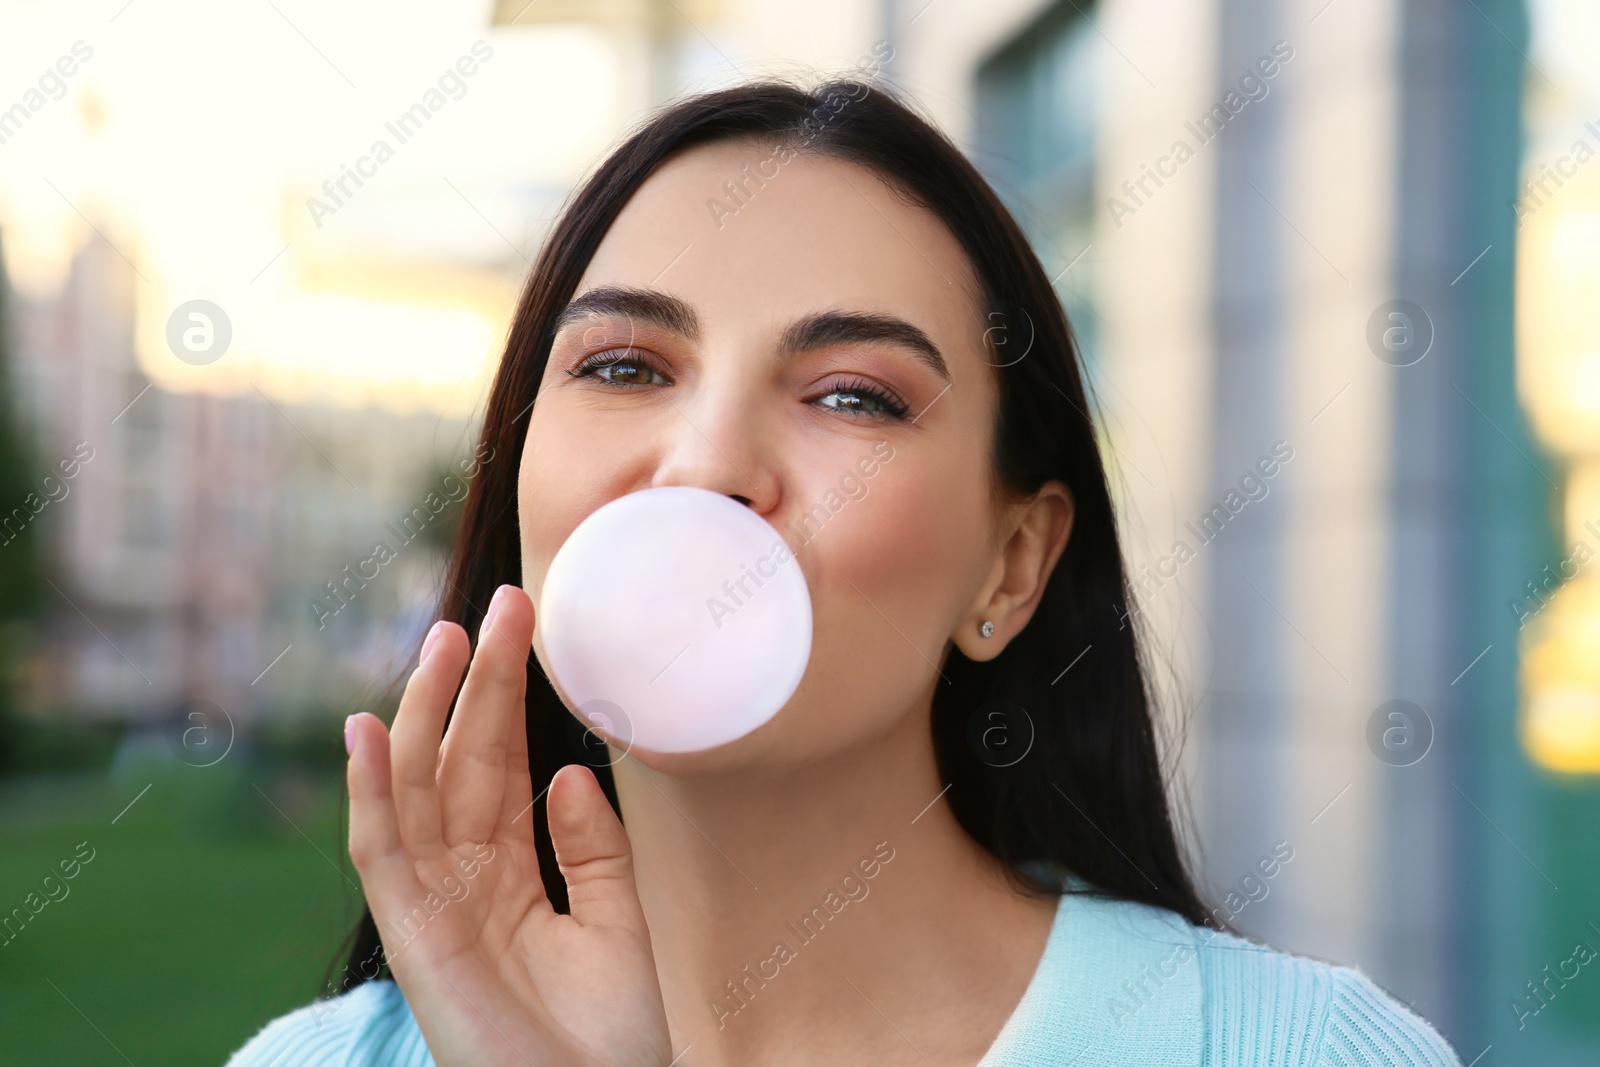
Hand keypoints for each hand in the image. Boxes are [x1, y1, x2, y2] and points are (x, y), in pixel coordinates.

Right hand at [346, 584, 671, 1065]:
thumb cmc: (607, 1038)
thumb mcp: (615, 923)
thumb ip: (591, 848)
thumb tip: (567, 772)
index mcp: (508, 872)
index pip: (501, 765)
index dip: (509, 698)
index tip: (526, 625)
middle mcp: (462, 877)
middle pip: (461, 760)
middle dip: (475, 683)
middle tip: (500, 604)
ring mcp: (432, 902)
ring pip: (416, 787)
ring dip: (424, 712)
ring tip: (441, 638)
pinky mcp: (412, 933)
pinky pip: (382, 849)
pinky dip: (371, 789)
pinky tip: (368, 730)